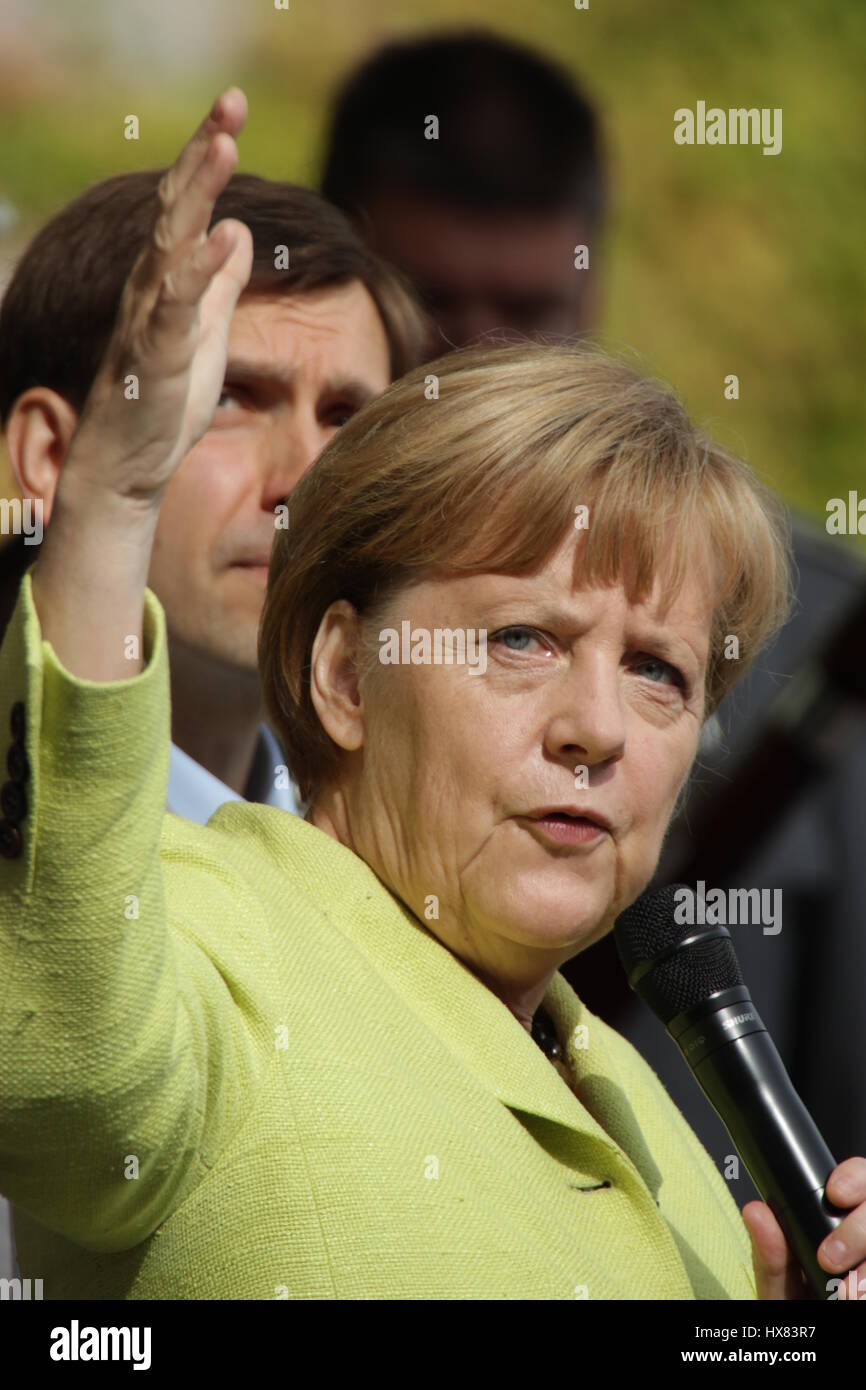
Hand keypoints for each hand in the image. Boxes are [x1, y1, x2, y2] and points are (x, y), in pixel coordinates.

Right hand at [65, 86, 252, 506]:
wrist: (128, 463)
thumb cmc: (163, 399)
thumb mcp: (205, 330)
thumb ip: (219, 281)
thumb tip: (239, 229)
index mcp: (169, 278)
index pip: (188, 205)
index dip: (207, 155)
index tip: (233, 110)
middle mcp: (152, 287)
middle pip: (176, 205)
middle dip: (201, 152)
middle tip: (230, 102)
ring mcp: (150, 318)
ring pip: (169, 242)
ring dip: (196, 192)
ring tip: (223, 147)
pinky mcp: (155, 356)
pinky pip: (175, 305)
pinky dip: (198, 270)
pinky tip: (225, 238)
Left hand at [743, 1157, 865, 1299]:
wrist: (810, 1348)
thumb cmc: (802, 1311)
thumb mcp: (782, 1290)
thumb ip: (771, 1255)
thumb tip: (756, 1211)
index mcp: (837, 1224)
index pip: (859, 1179)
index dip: (854, 1177)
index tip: (835, 1192)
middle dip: (860, 1225)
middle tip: (830, 1258)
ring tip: (849, 1284)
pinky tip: (862, 1290)